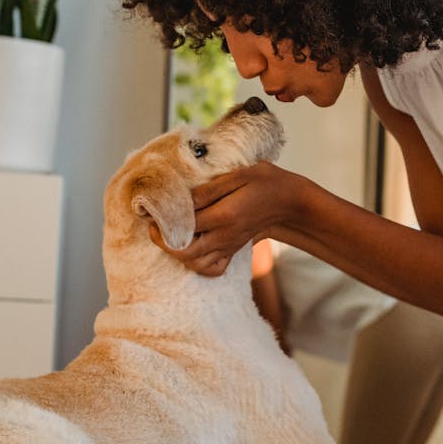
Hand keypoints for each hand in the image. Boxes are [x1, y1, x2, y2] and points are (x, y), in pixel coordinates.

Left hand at [148, 161, 301, 275]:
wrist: (289, 201)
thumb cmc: (264, 182)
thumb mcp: (239, 175)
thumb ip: (209, 189)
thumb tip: (183, 200)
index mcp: (225, 215)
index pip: (185, 226)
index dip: (164, 221)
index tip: (153, 211)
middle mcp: (225, 235)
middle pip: (185, 252)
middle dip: (164, 242)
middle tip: (156, 226)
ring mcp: (229, 246)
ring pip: (195, 264)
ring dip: (178, 254)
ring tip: (171, 236)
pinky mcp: (232, 251)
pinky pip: (212, 269)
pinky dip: (197, 264)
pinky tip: (193, 248)